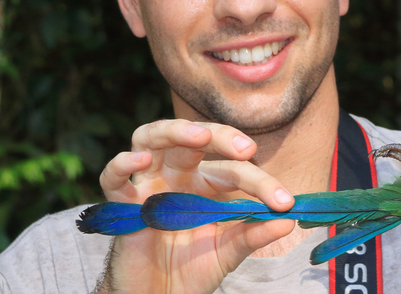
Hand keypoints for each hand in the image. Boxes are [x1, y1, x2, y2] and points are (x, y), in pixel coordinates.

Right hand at [94, 120, 295, 293]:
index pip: (234, 170)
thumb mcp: (228, 251)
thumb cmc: (191, 270)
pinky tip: (140, 160)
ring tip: (200, 136)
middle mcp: (176, 176)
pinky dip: (121, 164)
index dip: (261, 183)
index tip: (284, 202)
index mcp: (205, 183)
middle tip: (246, 148)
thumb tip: (287, 220)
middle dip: (220, 135)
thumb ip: (253, 234)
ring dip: (175, 131)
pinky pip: (113, 178)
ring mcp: (148, 185)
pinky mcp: (122, 205)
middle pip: (192, 138)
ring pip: (150, 138)